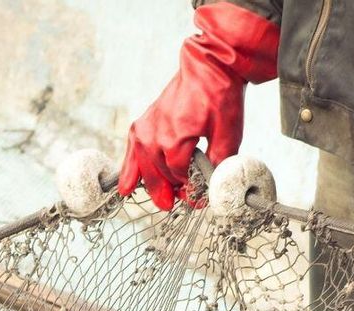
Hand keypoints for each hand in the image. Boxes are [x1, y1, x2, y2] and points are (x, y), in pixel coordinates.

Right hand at [117, 3, 279, 210]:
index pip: (180, 176)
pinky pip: (132, 151)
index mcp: (175, 140)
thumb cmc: (219, 95)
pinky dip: (129, 170)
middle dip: (171, 191)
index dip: (190, 190)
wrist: (207, 65)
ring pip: (143, 167)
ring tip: (162, 200)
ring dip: (152, 185)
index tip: (200, 198)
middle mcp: (155, 136)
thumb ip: (220, 162)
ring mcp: (145, 129)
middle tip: (182, 202)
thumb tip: (212, 185)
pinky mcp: (143, 122)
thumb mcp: (229, 132)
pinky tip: (124, 188)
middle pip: (159, 175)